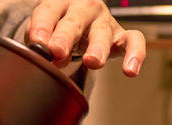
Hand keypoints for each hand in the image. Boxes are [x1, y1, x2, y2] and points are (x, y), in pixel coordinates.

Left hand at [26, 0, 145, 76]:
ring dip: (98, 47)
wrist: (79, 22)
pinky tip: (130, 70)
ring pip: (102, 32)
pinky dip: (135, 54)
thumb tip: (43, 57)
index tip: (36, 42)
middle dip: (65, 36)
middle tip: (57, 51)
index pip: (48, 12)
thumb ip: (41, 44)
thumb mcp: (44, 33)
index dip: (42, 27)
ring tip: (92, 62)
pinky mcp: (121, 35)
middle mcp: (83, 8)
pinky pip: (134, 41)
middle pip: (74, 20)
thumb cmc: (58, 28)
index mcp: (59, 3)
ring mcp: (103, 21)